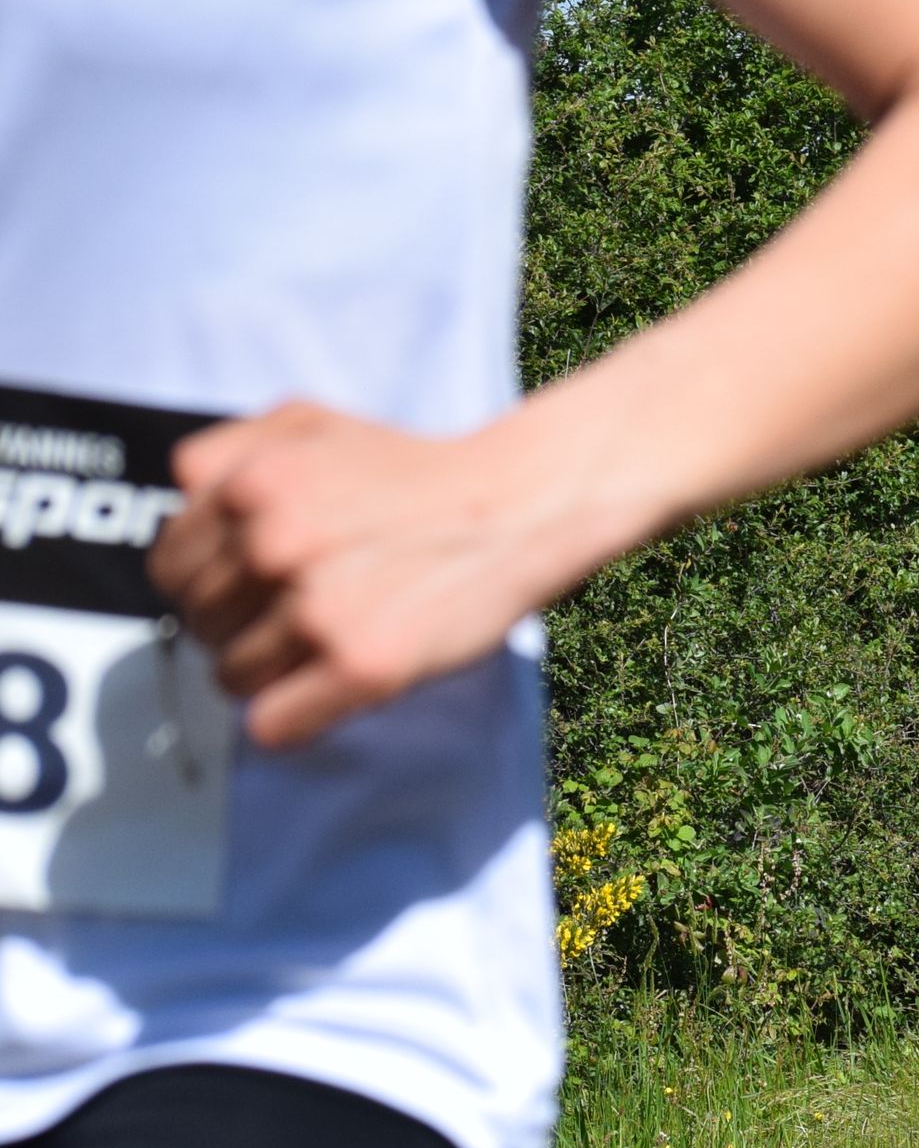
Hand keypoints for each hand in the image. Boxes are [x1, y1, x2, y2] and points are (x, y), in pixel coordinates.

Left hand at [151, 402, 594, 748]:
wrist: (519, 504)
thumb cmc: (416, 468)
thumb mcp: (309, 421)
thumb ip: (228, 448)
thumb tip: (179, 497)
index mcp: (249, 488)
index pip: (169, 569)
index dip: (206, 583)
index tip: (248, 590)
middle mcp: (272, 547)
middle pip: (198, 626)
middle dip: (236, 628)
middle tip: (291, 619)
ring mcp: (316, 610)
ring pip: (231, 678)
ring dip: (268, 674)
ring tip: (317, 651)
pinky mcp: (362, 666)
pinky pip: (274, 725)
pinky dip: (290, 719)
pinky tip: (323, 692)